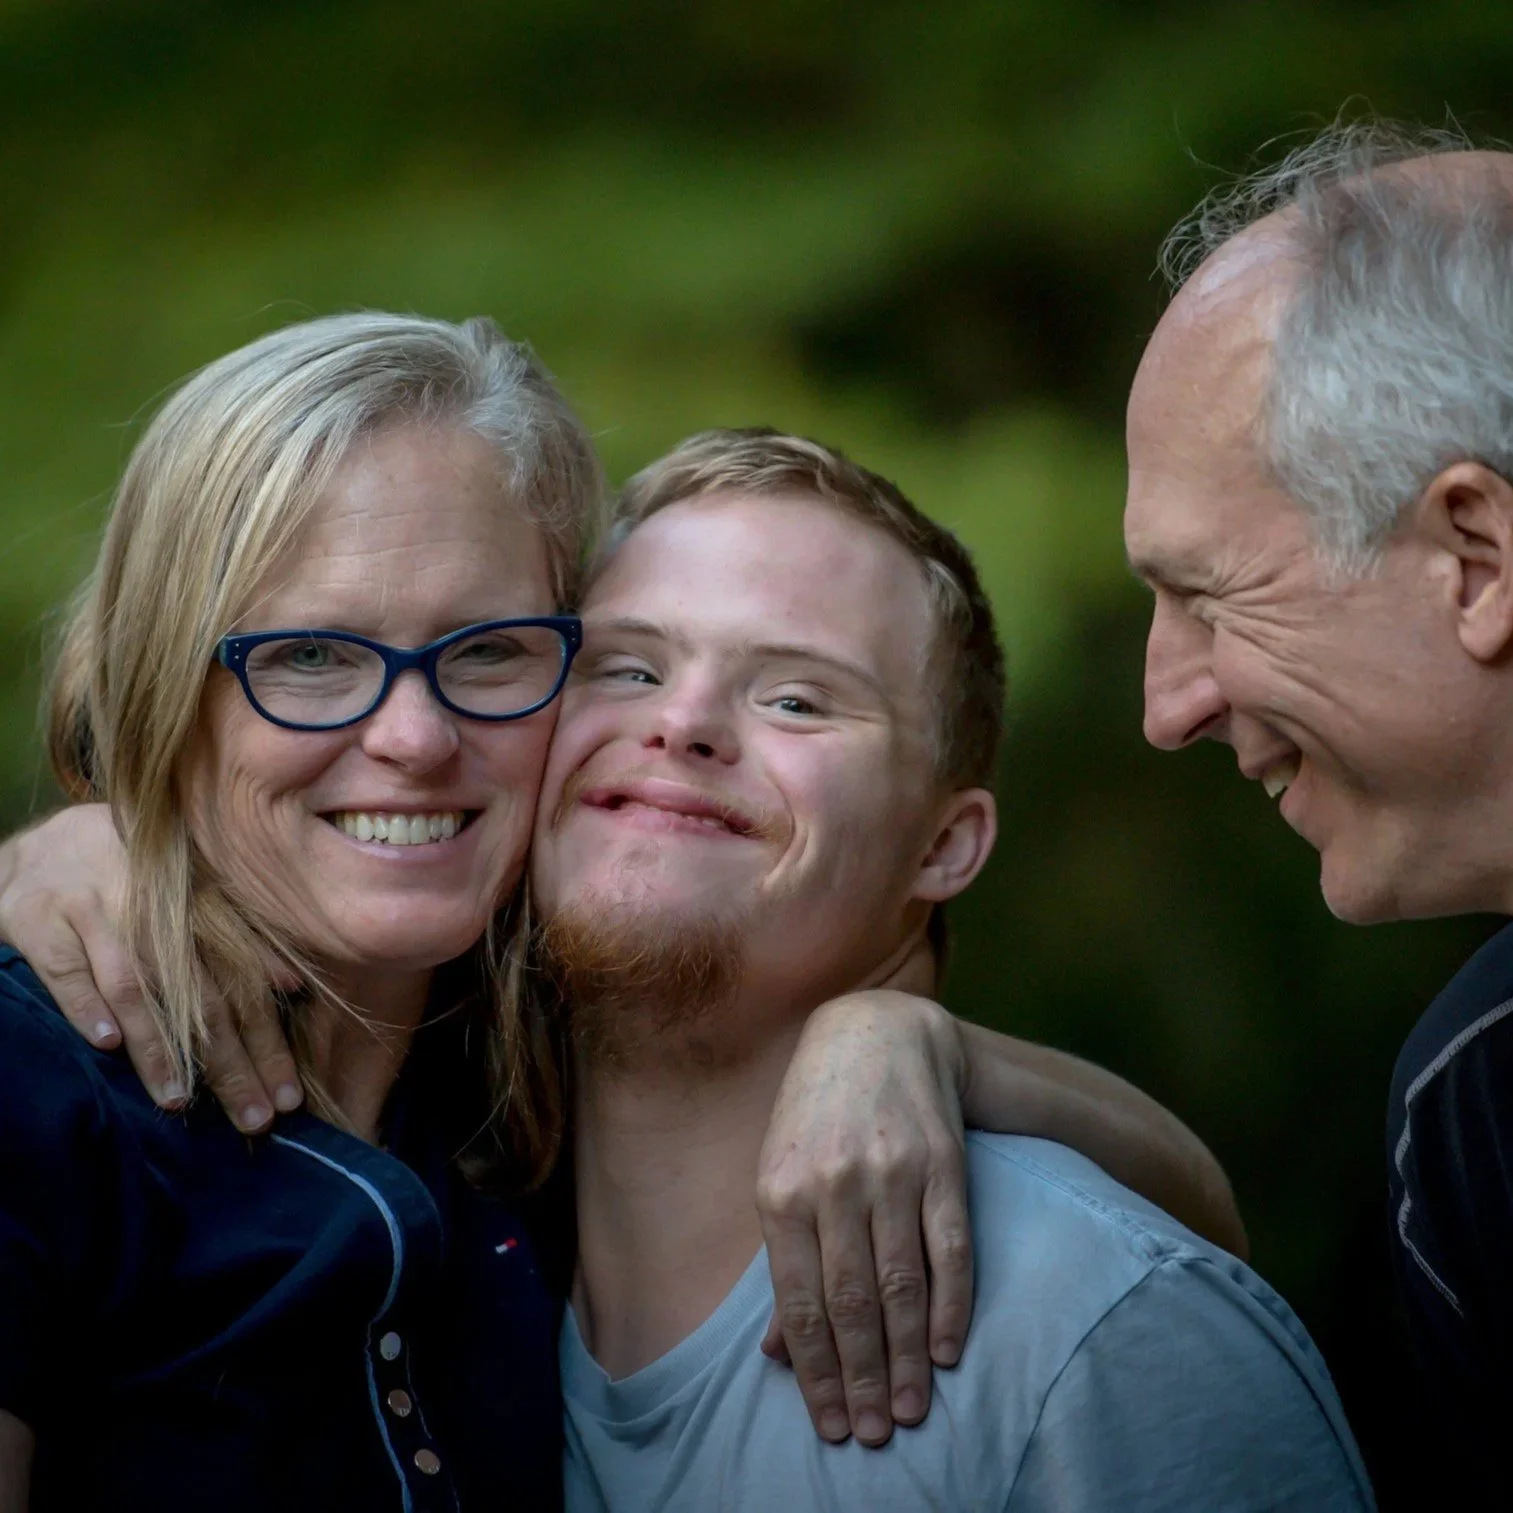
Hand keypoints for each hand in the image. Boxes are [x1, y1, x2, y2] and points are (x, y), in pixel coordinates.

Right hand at [0, 806, 302, 1129]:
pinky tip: (106, 1045)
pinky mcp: (42, 920)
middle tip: (253, 1117)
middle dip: (229, 1062)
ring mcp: (96, 911)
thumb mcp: (190, 897)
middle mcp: (154, 909)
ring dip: (158, 1047)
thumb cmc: (131, 880)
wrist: (43, 845)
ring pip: (134, 987)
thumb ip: (240, 940)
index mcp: (199, 906)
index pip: (243, 985)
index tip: (287, 1094)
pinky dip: (86, 1006)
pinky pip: (68, 969)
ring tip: (179, 1099)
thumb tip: (294, 984)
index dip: (267, 1041)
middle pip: (200, 995)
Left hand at [756, 986, 972, 1447]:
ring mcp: (892, 1173)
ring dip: (908, 1357)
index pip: (801, 1303)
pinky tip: (950, 1351)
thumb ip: (782, 1262)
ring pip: (902, 1284)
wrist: (875, 1032)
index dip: (817, 1372)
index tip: (833, 1424)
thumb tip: (775, 1353)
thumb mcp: (778, 1175)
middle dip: (864, 1378)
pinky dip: (952, 1306)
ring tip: (913, 1411)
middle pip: (852, 1303)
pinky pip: (951, 1249)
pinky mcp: (943, 1164)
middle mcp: (835, 1184)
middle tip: (876, 1433)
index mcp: (781, 1191)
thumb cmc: (814, 1116)